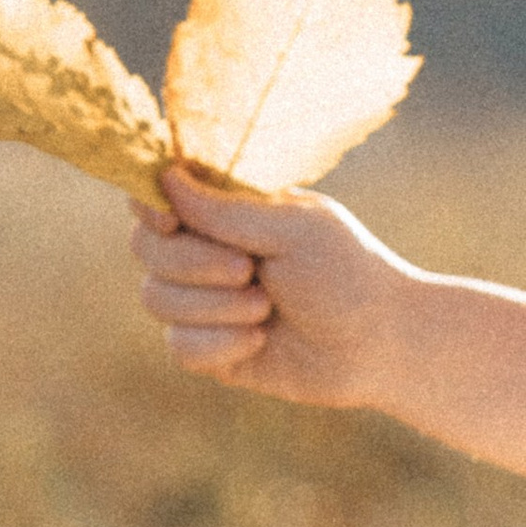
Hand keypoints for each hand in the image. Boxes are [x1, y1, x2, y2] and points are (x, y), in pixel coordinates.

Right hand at [130, 166, 419, 407]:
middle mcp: (206, 250)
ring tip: (266, 308)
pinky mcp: (211, 349)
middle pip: (145, 247)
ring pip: (155, 299)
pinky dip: (219, 344)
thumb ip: (226, 209)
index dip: (150, 206)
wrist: (380, 344)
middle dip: (192, 262)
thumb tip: (165, 177)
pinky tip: (260, 341)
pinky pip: (178, 347)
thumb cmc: (347, 273)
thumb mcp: (293, 229)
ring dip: (213, 306)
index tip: (168, 220)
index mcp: (227, 209)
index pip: (158, 194)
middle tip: (248, 269)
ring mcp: (204, 301)